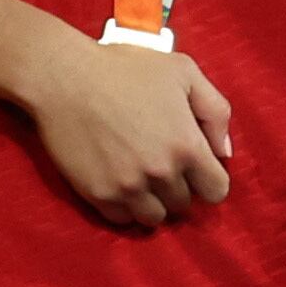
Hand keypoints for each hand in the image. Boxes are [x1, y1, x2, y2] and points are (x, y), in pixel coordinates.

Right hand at [18, 25, 234, 227]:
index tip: (193, 167)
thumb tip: (223, 152)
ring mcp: (129, 187)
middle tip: (157, 162)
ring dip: (152, 201)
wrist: (62, 76)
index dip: (208, 179)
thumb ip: (215, 110)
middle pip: (183, 205)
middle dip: (176, 186)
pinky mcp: (99, 194)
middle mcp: (162, 173)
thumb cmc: (123, 67)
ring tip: (138, 176)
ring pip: (155, 217)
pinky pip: (122, 218)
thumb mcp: (182, 71)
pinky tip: (117, 181)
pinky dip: (124, 205)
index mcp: (187, 145)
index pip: (217, 191)